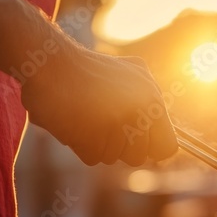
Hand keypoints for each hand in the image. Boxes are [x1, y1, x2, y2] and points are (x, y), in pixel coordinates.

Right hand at [20, 41, 177, 165]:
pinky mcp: (91, 133)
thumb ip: (149, 103)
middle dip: (121, 148)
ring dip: (97, 144)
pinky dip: (81, 145)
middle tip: (102, 124)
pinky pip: (92, 158)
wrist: (49, 58)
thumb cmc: (88, 69)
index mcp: (152, 97)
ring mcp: (116, 122)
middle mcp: (139, 110)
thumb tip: (162, 146)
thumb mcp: (131, 74)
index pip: (167, 147)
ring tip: (85, 117)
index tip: (137, 142)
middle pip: (138, 157)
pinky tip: (74, 122)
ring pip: (113, 158)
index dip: (151, 149)